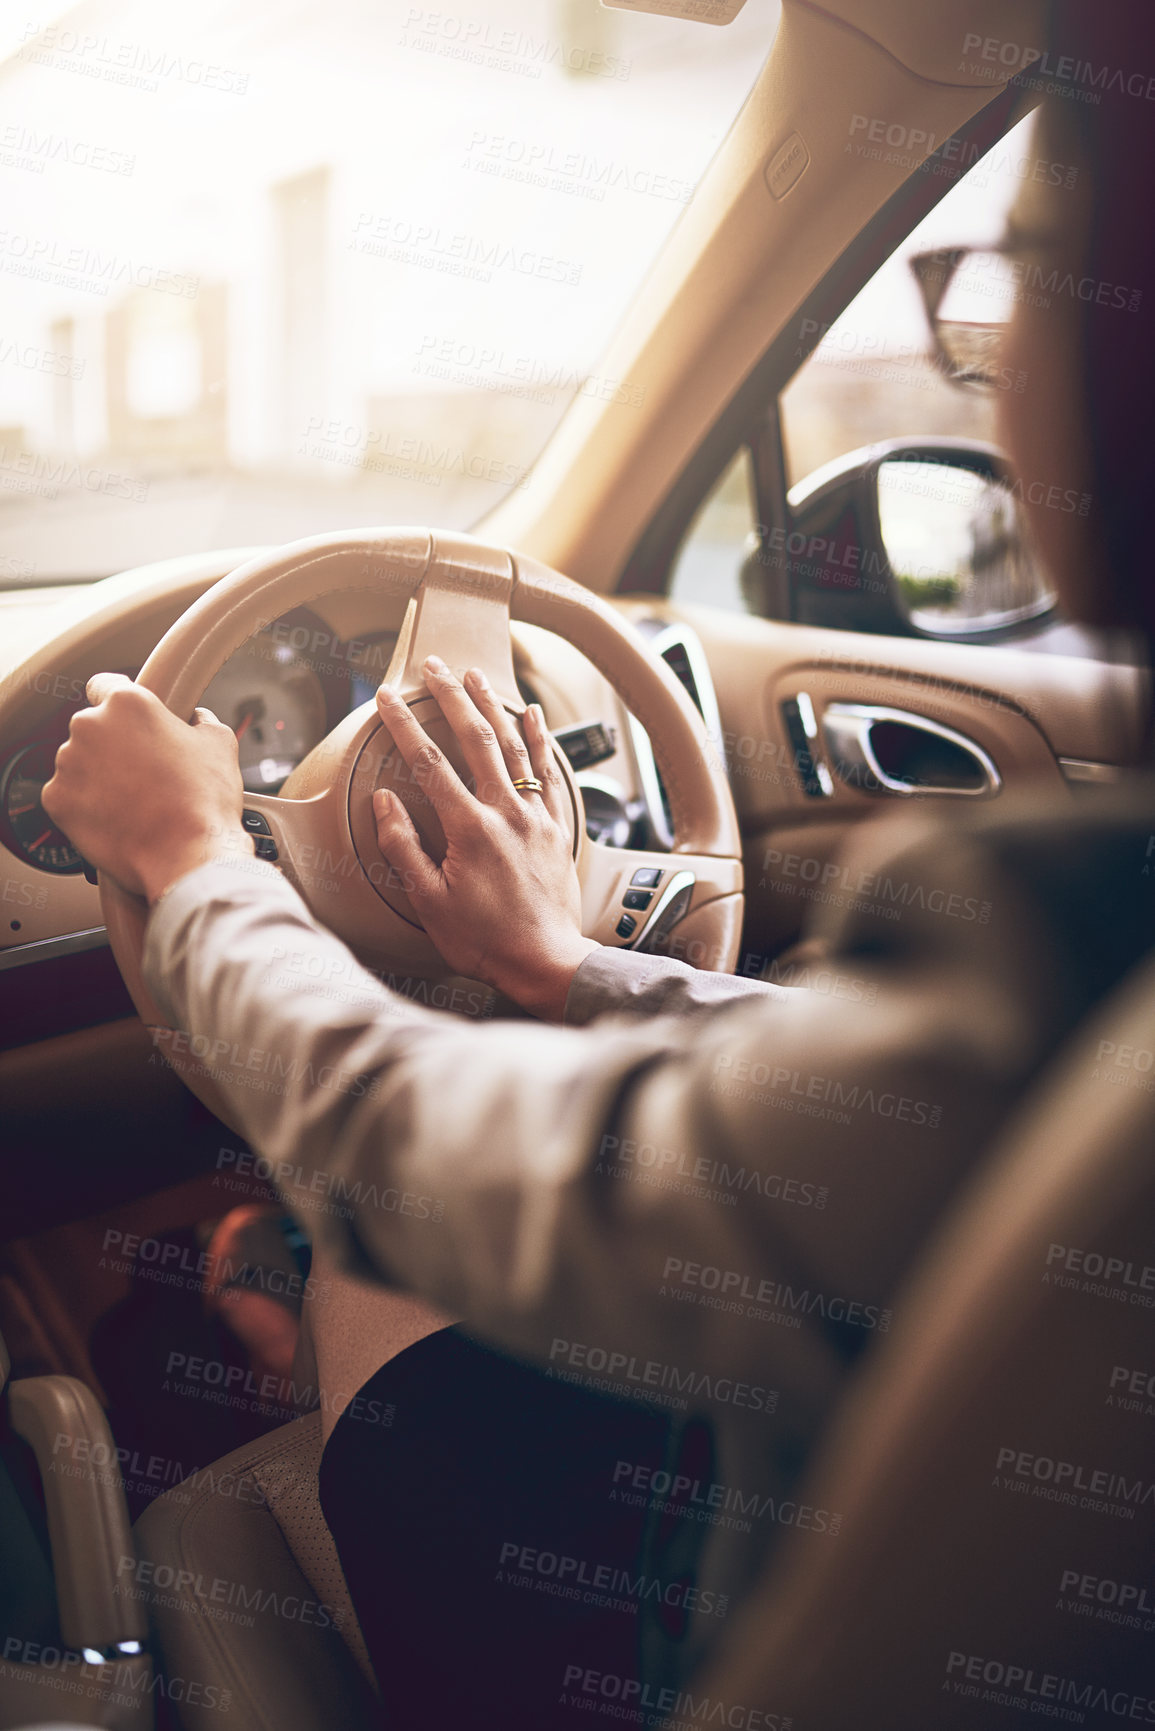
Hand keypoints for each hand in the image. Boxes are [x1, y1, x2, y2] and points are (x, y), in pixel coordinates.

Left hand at [42, 674, 251, 902]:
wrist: (186, 856)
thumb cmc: (204, 801)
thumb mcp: (219, 743)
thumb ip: (200, 720)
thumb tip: (195, 720)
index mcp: (127, 703)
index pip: (105, 684)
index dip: (119, 703)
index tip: (126, 720)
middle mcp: (89, 725)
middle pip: (92, 727)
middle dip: (113, 745)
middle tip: (144, 771)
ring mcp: (68, 764)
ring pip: (78, 762)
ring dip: (98, 775)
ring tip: (134, 801)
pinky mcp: (56, 800)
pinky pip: (67, 795)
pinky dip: (85, 805)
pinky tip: (117, 817)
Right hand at [374, 656, 596, 1019]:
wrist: (545, 962)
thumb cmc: (484, 940)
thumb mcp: (428, 902)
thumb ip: (403, 847)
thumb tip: (386, 802)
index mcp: (469, 828)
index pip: (428, 762)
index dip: (403, 724)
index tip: (387, 698)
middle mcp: (506, 813)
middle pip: (476, 739)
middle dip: (451, 697)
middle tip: (435, 667)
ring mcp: (536, 818)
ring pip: (514, 747)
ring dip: (493, 707)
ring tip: (476, 677)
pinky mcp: (556, 829)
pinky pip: (548, 773)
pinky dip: (539, 740)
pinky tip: (533, 716)